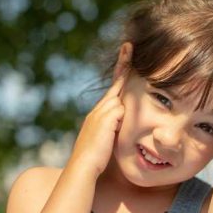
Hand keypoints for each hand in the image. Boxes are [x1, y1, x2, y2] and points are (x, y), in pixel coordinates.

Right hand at [69, 42, 131, 176]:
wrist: (83, 167)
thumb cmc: (96, 160)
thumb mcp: (107, 141)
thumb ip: (114, 129)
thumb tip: (123, 122)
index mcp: (99, 114)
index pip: (113, 90)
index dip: (120, 75)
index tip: (125, 58)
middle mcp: (99, 110)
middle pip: (116, 85)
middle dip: (123, 64)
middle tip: (128, 46)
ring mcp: (102, 112)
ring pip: (120, 98)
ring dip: (125, 86)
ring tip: (129, 58)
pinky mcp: (108, 118)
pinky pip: (121, 110)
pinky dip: (124, 109)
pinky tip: (121, 113)